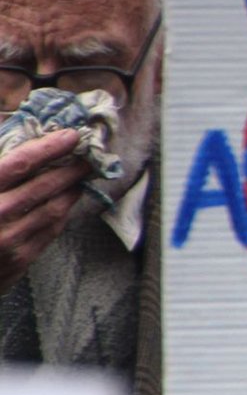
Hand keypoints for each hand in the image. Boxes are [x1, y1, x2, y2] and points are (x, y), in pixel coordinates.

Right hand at [0, 130, 90, 292]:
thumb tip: (14, 137)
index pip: (20, 163)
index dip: (48, 147)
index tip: (71, 135)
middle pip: (44, 186)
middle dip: (70, 168)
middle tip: (87, 156)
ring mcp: (10, 240)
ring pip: (54, 209)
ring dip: (71, 190)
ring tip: (80, 177)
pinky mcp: (20, 259)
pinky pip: (51, 230)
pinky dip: (61, 213)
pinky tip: (65, 202)